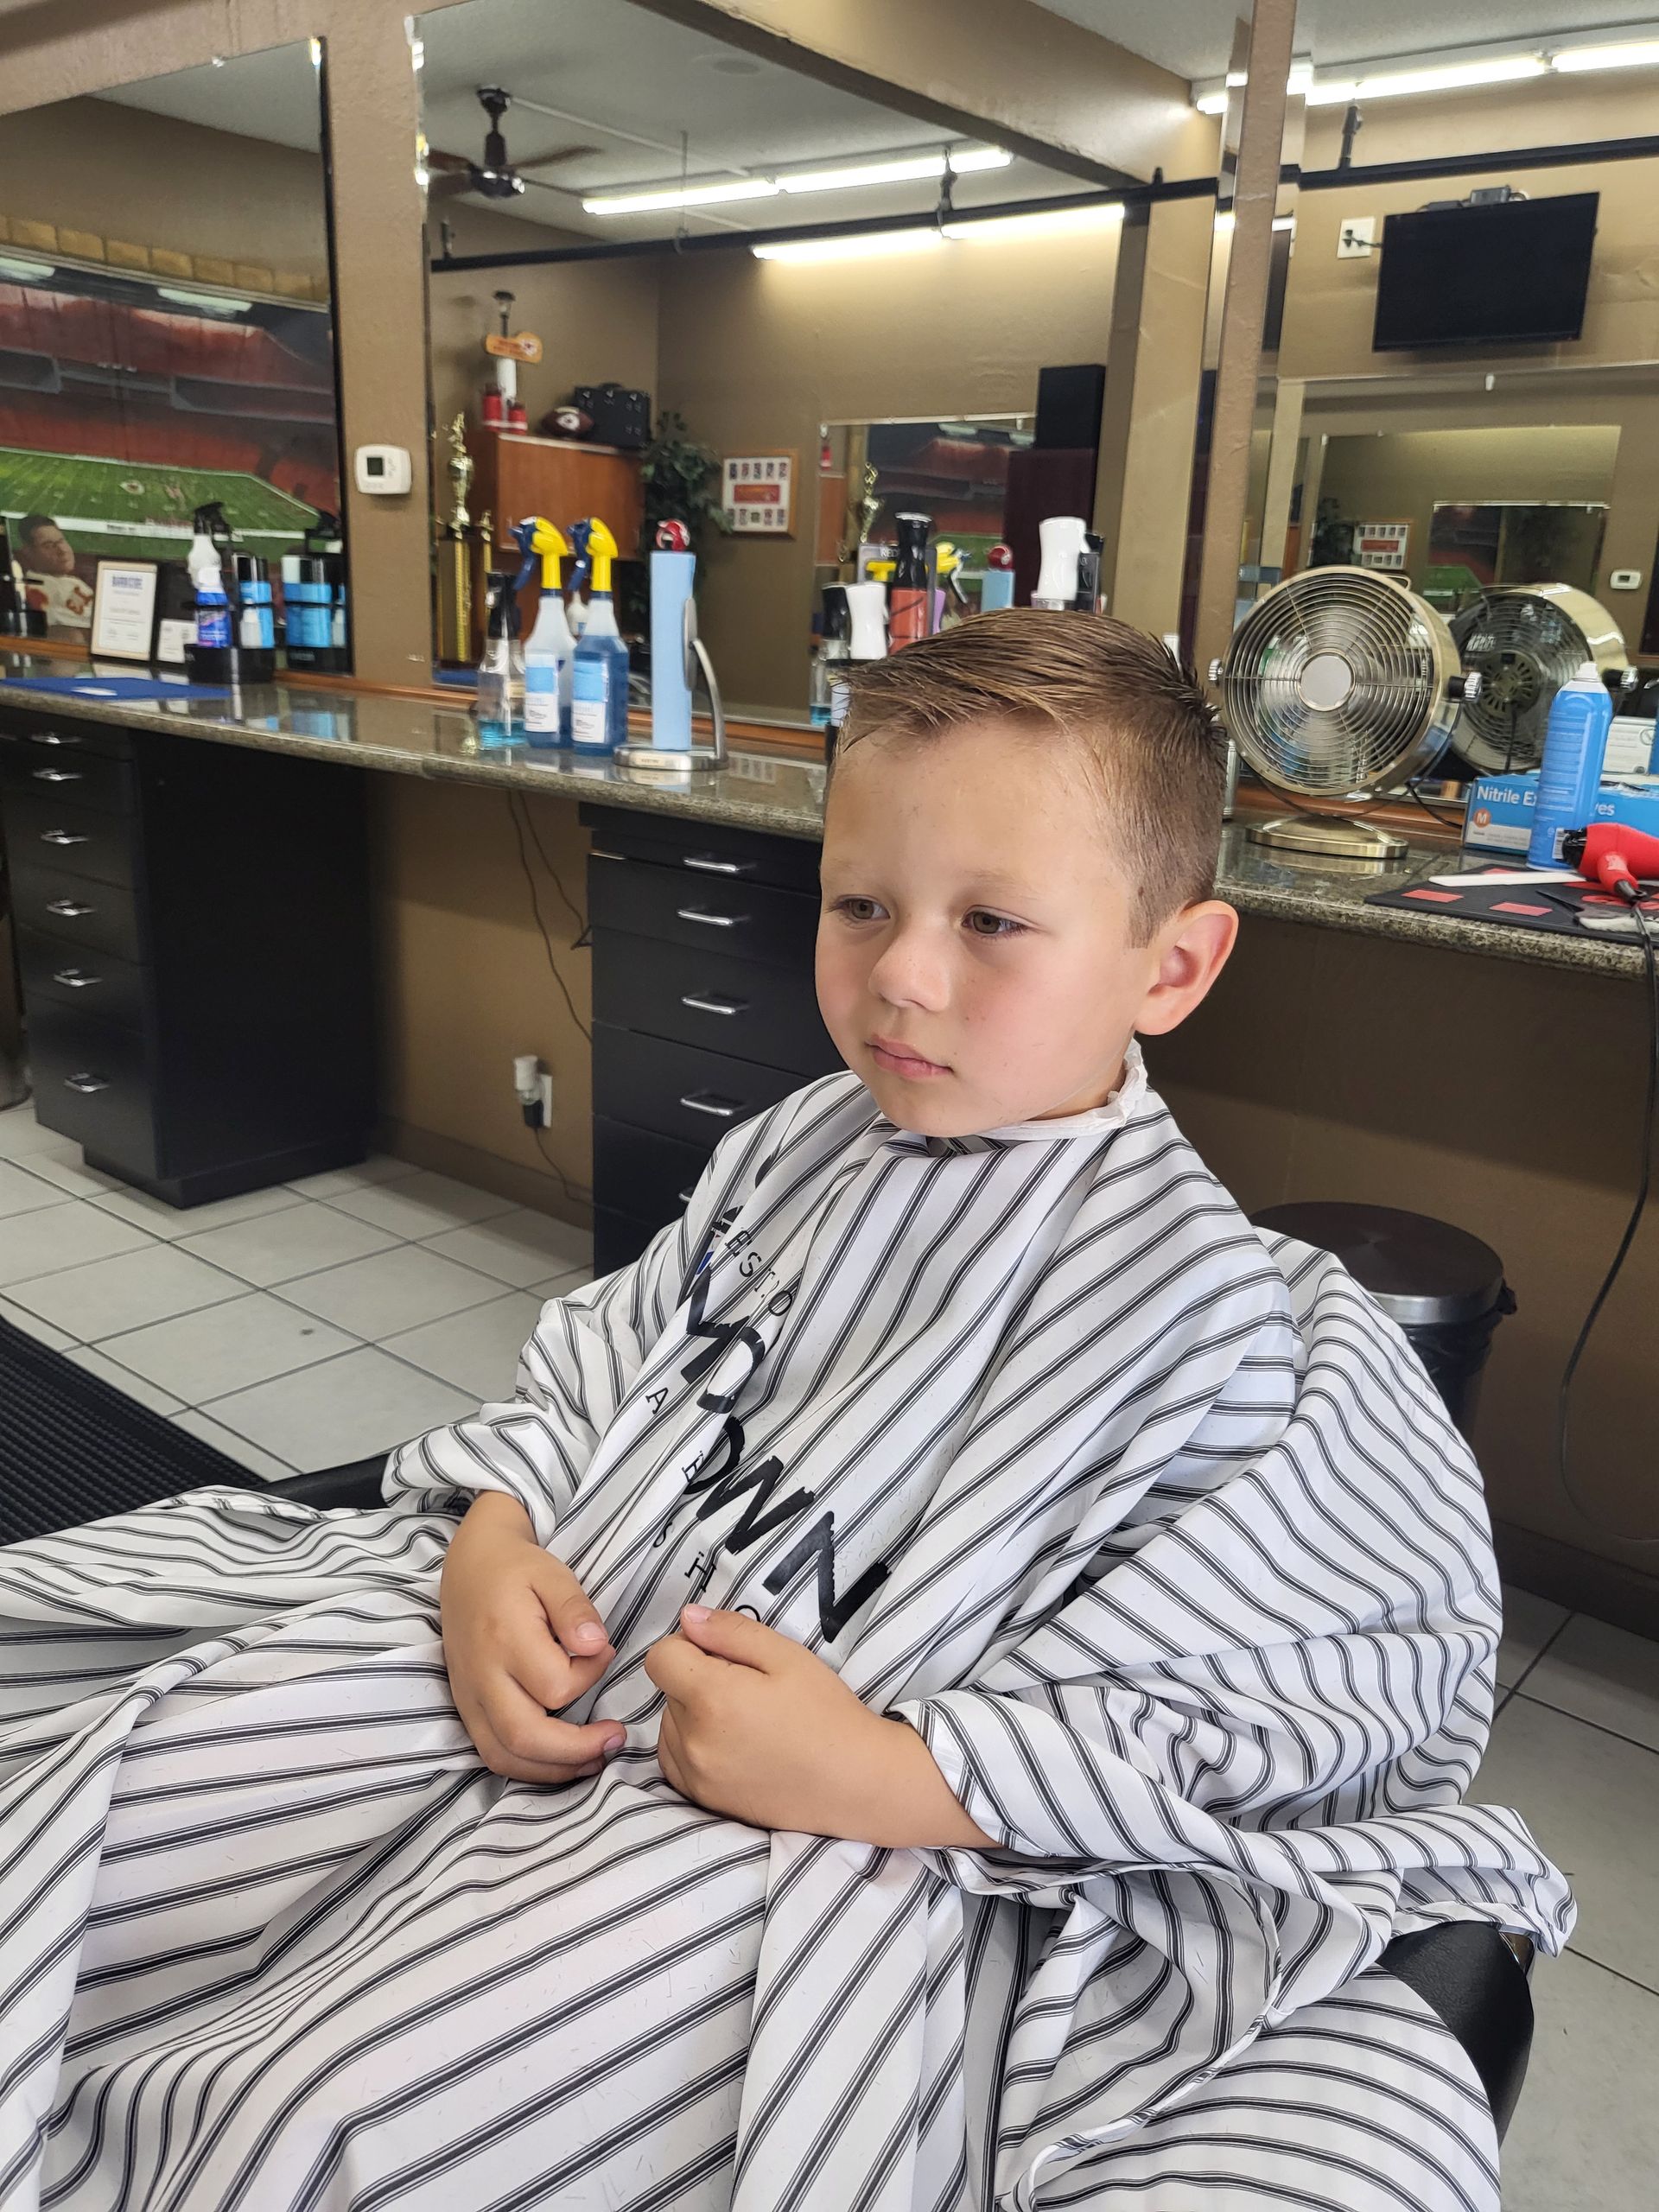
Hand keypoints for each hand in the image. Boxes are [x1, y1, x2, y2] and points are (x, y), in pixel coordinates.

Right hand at [440, 1492, 626, 1783]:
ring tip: (596, 1759)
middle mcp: (481, 1675)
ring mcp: (469, 1697)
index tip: (605, 1654)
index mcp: (504, 1639)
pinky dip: (528, 1768)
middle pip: (524, 1735)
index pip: (555, 1686)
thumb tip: (597, 1647)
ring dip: (553, 1769)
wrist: (468, 1568)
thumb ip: (575, 1609)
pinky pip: (492, 1754)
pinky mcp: (466, 1708)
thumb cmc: (517, 1570)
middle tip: (616, 1738)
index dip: (589, 1678)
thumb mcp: (552, 1574)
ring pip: (504, 1756)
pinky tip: (562, 1761)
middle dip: (576, 1750)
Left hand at [644, 1605, 993, 1846]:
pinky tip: (735, 1745)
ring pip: (670, 1724)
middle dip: (697, 1679)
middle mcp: (692, 1742)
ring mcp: (695, 1776)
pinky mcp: (703, 1799)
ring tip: (745, 1720)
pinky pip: (675, 1759)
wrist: (855, 1783)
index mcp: (711, 1699)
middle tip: (749, 1688)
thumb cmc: (827, 1714)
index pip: (660, 1657)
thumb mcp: (787, 1656)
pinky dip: (693, 1746)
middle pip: (669, 1690)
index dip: (688, 1645)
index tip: (723, 1653)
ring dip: (693, 1714)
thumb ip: (730, 1632)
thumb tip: (687, 1618)